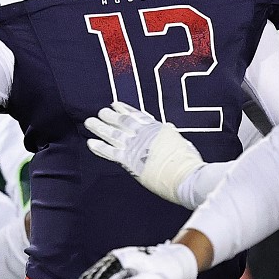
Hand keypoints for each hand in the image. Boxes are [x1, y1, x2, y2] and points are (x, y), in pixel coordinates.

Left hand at [84, 101, 203, 202]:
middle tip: (101, 111)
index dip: (126, 109)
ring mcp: (135, 146)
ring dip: (100, 128)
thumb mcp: (182, 141)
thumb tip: (169, 128)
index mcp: (157, 128)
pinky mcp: (129, 160)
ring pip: (113, 134)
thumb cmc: (188, 161)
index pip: (138, 115)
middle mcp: (144, 134)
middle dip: (110, 116)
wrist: (185, 174)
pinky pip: (110, 152)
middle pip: (123, 121)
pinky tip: (90, 143)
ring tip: (90, 122)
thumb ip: (171, 135)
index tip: (116, 104)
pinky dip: (100, 147)